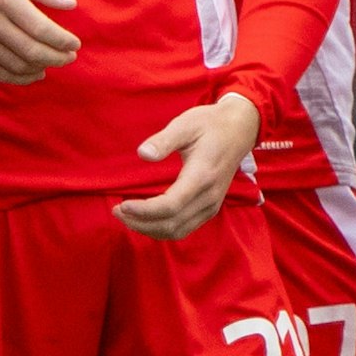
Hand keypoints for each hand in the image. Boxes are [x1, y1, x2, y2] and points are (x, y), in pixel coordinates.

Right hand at [0, 0, 79, 84]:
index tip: (74, 43)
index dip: (63, 40)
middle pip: (31, 50)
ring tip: (53, 61)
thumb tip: (70, 4)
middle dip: (57, 57)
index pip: (41, 28)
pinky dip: (21, 78)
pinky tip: (35, 72)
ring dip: (41, 67)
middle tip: (70, 56)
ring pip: (17, 65)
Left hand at [114, 93, 260, 239]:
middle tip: (115, 211)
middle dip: (141, 223)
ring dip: (150, 229)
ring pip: (178, 230)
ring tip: (125, 216)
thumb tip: (142, 154)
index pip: (171, 205)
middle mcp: (209, 196)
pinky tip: (144, 218)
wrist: (239, 130)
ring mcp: (211, 205)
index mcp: (201, 176)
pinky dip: (162, 228)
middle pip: (172, 223)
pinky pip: (185, 227)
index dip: (144, 211)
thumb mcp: (184, 125)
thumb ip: (163, 140)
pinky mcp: (210, 207)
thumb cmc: (209, 125)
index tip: (122, 206)